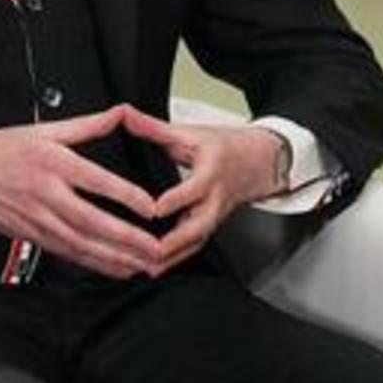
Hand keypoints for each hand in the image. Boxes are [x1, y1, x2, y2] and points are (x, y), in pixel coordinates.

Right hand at [0, 105, 162, 279]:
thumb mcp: (41, 129)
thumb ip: (85, 126)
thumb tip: (118, 114)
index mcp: (51, 162)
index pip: (96, 181)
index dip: (125, 196)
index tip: (150, 207)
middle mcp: (45, 192)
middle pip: (92, 221)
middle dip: (127, 239)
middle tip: (156, 248)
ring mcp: (36, 217)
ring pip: (81, 243)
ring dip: (114, 257)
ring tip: (143, 264)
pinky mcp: (29, 233)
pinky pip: (66, 252)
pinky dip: (92, 263)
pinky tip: (113, 268)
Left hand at [121, 106, 286, 274]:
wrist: (258, 162)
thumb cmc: (222, 146)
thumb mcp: (189, 131)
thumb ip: (153, 127)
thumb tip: (124, 113)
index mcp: (211, 172)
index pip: (194, 189)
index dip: (175, 200)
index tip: (153, 209)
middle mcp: (215, 198)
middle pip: (199, 225)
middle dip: (175, 241)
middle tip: (150, 251)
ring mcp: (214, 216)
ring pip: (196, 241)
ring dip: (173, 257)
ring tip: (146, 268)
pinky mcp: (209, 226)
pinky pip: (194, 246)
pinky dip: (175, 259)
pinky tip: (153, 268)